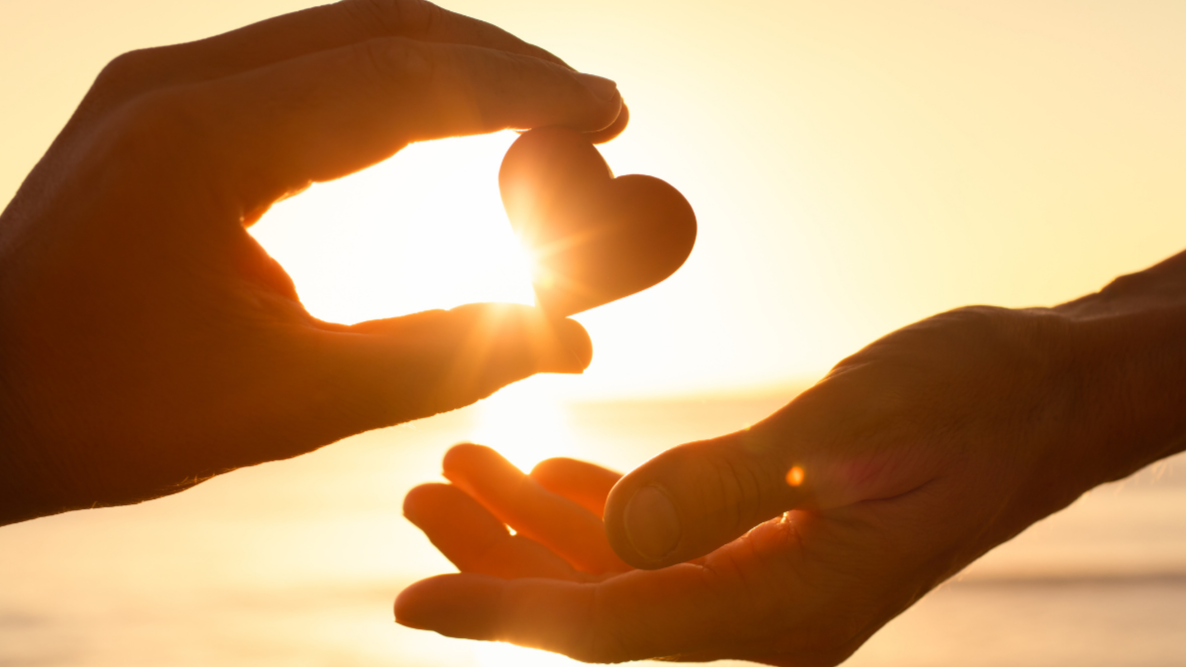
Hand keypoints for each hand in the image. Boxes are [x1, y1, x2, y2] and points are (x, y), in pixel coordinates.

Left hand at [0, 0, 624, 524]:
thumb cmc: (104, 410)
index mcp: (205, 142)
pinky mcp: (160, 101)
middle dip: (499, 60)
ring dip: (449, 61)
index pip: (403, 82)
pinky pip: (301, 60)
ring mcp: (162, 81)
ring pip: (342, 31)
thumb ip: (437, 360)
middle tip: (589, 104)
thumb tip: (569, 341)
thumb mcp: (286, 402)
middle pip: (380, 28)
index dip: (520, 91)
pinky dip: (389, 78)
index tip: (606, 109)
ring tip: (534, 104)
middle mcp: (179, 81)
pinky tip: (437, 113)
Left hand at [396, 297, 1185, 664]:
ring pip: (617, 571)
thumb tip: (622, 539)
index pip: (612, 624)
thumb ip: (725, 488)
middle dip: (498, 557)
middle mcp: (764, 614)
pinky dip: (590, 510)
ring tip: (460, 467)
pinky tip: (542, 475)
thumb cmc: (963, 403)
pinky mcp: (763, 540)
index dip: (503, 610)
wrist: (1037, 396)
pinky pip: (658, 544)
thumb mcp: (844, 435)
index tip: (412, 596)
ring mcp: (762, 580)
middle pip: (595, 603)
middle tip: (420, 493)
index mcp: (781, 608)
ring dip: (532, 523)